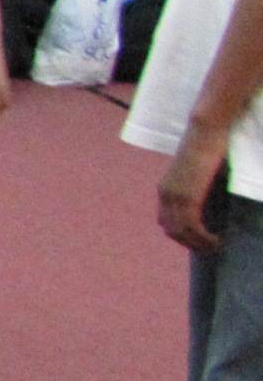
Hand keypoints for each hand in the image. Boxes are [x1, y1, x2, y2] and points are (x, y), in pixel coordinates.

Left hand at [162, 127, 230, 251]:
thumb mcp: (195, 173)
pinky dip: (202, 237)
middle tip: (208, 248)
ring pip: (182, 231)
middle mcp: (165, 193)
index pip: (165, 221)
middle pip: (171, 230)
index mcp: (165, 189)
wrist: (205, 132)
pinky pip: (192, 225)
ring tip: (214, 247)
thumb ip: (193, 188)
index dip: (180, 235)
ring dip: (198, 244)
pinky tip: (216, 240)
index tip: (197, 240)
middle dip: (189, 243)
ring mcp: (175, 195)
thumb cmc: (205, 148)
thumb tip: (204, 203)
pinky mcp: (188, 195)